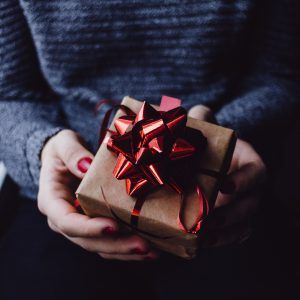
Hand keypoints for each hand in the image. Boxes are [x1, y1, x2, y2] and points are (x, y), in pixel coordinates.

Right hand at [38, 129, 157, 260]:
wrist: (65, 159)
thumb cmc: (63, 150)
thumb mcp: (63, 143)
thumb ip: (72, 154)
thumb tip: (86, 166)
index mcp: (52, 201)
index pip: (66, 221)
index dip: (89, 228)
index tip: (113, 226)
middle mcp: (63, 219)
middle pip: (87, 241)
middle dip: (116, 245)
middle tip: (142, 245)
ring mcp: (79, 225)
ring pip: (100, 247)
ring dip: (125, 251)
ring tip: (151, 251)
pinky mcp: (94, 225)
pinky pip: (108, 242)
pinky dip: (126, 247)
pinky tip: (148, 248)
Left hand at [188, 105, 265, 246]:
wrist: (212, 165)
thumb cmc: (212, 147)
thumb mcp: (209, 132)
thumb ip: (203, 120)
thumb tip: (196, 111)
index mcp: (250, 164)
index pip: (256, 173)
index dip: (243, 181)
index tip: (224, 185)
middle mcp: (252, 188)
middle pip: (250, 205)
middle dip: (230, 213)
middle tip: (206, 217)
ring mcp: (245, 207)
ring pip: (244, 225)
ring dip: (224, 233)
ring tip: (202, 235)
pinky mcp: (235, 223)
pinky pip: (233, 236)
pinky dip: (219, 241)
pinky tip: (201, 243)